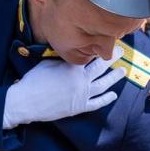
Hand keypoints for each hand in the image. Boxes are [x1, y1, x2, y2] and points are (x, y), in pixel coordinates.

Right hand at [3, 47, 125, 128]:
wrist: (27, 102)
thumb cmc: (34, 81)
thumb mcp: (48, 63)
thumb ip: (62, 60)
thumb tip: (71, 56)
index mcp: (74, 67)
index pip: (91, 56)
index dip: (100, 49)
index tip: (108, 43)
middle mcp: (82, 80)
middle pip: (101, 67)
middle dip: (112, 58)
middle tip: (121, 52)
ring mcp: (82, 95)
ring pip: (103, 85)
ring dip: (114, 78)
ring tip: (122, 71)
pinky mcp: (79, 107)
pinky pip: (96, 103)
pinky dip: (106, 99)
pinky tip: (113, 95)